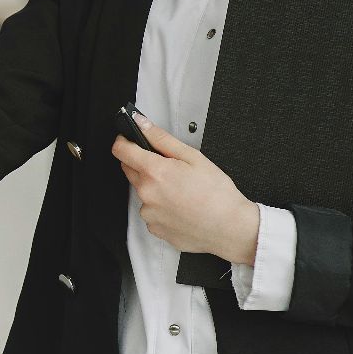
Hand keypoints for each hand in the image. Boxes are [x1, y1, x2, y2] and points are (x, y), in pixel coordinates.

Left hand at [112, 112, 260, 263]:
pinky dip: (161, 207)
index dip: (124, 141)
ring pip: (142, 192)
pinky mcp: (155, 229)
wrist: (231, 228)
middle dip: (143, 164)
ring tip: (181, 191)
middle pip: (130, 170)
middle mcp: (146, 194)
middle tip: (170, 168)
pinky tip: (181, 207)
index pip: (121, 151)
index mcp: (154, 172)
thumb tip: (142, 124)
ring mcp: (149, 214)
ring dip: (154, 188)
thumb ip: (162, 139)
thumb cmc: (217, 194)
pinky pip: (151, 212)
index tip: (130, 140)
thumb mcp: (193, 157)